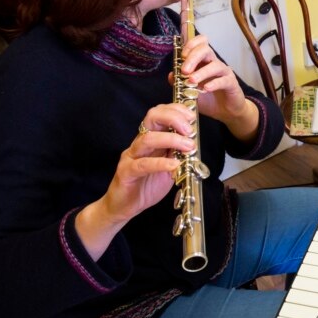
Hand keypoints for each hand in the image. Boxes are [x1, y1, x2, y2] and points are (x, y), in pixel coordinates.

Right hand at [99, 103, 195, 222]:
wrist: (123, 207)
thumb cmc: (146, 185)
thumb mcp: (168, 167)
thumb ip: (178, 154)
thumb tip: (194, 143)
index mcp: (150, 139)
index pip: (159, 114)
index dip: (176, 110)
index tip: (191, 116)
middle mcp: (139, 144)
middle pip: (152, 118)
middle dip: (173, 118)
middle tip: (190, 129)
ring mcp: (131, 157)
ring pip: (147, 139)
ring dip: (171, 139)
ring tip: (188, 146)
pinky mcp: (126, 173)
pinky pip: (143, 164)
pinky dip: (160, 163)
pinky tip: (174, 165)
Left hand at [177, 33, 246, 121]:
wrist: (224, 112)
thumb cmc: (207, 99)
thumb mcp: (189, 92)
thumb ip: (179, 82)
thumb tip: (171, 74)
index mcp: (203, 61)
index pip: (199, 43)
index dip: (190, 45)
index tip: (181, 56)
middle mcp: (213, 63)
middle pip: (205, 49)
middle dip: (193, 58)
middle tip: (184, 71)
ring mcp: (223, 72)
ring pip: (215, 65)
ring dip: (202, 72)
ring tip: (192, 81)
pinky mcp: (231, 83)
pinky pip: (224, 80)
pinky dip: (214, 84)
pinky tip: (206, 89)